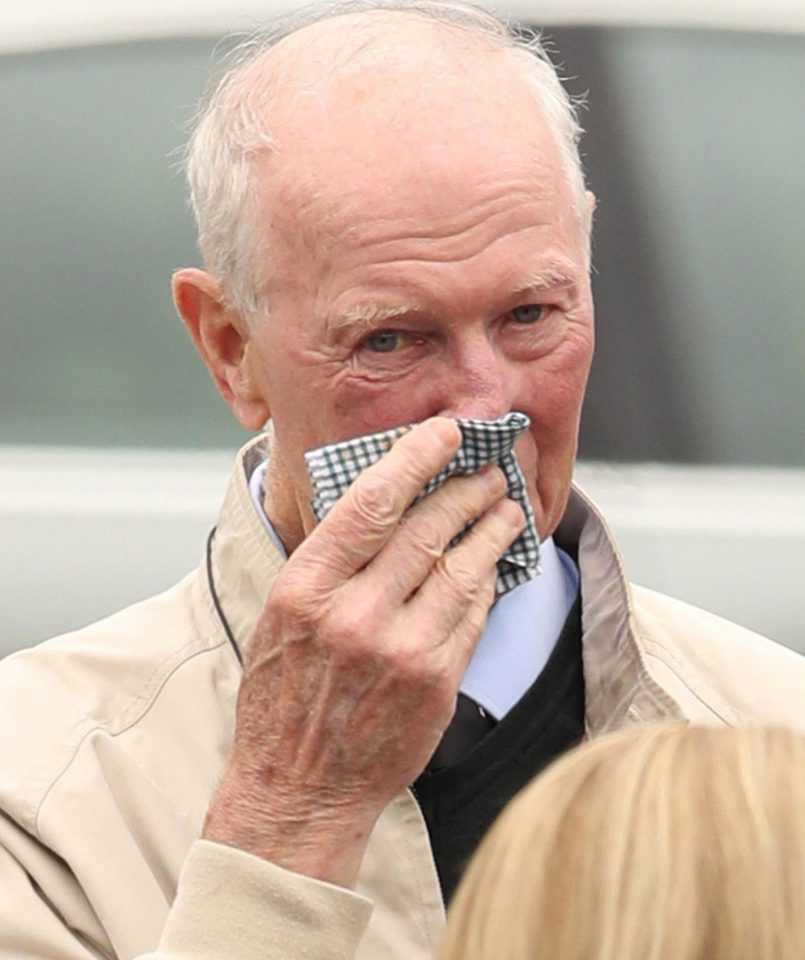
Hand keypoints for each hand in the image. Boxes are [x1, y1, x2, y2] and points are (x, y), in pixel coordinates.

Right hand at [203, 417, 524, 886]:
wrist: (299, 788)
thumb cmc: (283, 696)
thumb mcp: (281, 616)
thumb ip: (328, 561)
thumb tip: (382, 501)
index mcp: (306, 588)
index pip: (370, 502)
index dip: (415, 458)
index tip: (444, 433)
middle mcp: (354, 614)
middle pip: (426, 528)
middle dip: (465, 487)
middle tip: (488, 467)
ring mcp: (401, 650)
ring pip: (461, 566)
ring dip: (490, 528)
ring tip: (506, 505)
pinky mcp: (437, 681)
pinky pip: (473, 613)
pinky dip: (487, 578)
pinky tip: (496, 558)